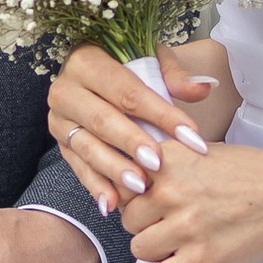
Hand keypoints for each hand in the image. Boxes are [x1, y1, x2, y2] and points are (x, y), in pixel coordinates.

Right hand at [50, 38, 230, 216]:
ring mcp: (59, 121)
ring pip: (87, 147)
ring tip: (140, 187)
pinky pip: (78, 168)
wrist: (90, 77)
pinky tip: (112, 204)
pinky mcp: (61, 145)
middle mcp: (66, 91)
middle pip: (102, 119)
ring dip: (114, 169)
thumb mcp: (150, 59)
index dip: (161, 113)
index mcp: (86, 61)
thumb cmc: (126, 67)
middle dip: (132, 143)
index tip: (190, 135)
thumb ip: (174, 75)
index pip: (128, 91)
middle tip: (158, 163)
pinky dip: (96, 186)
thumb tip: (202, 88)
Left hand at [123, 137, 262, 262]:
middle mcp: (171, 192)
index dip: (138, 195)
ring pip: (139, 249)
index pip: (123, 184)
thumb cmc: (255, 176)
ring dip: (157, 250)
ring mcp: (184, 227)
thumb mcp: (201, 152)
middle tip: (174, 223)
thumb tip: (134, 184)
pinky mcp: (199, 260)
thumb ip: (166, 167)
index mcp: (169, 161)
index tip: (152, 201)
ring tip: (183, 242)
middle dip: (148, 223)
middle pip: (129, 218)